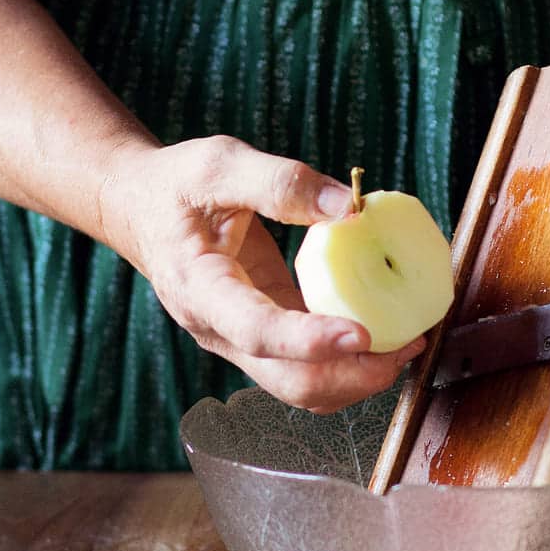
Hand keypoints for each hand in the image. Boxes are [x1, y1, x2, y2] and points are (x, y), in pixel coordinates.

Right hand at [103, 137, 424, 413]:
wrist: (141, 211)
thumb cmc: (176, 186)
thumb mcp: (218, 164)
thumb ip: (281, 182)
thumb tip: (352, 210)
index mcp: (199, 289)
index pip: (255, 330)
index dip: (308, 340)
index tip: (361, 335)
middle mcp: (218, 331)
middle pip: (289, 381)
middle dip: (353, 374)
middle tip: (408, 341)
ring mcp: (242, 343)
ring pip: (303, 386)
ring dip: (358, 376)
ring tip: (406, 340)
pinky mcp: (264, 339)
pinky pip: (310, 368)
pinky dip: (349, 362)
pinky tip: (384, 330)